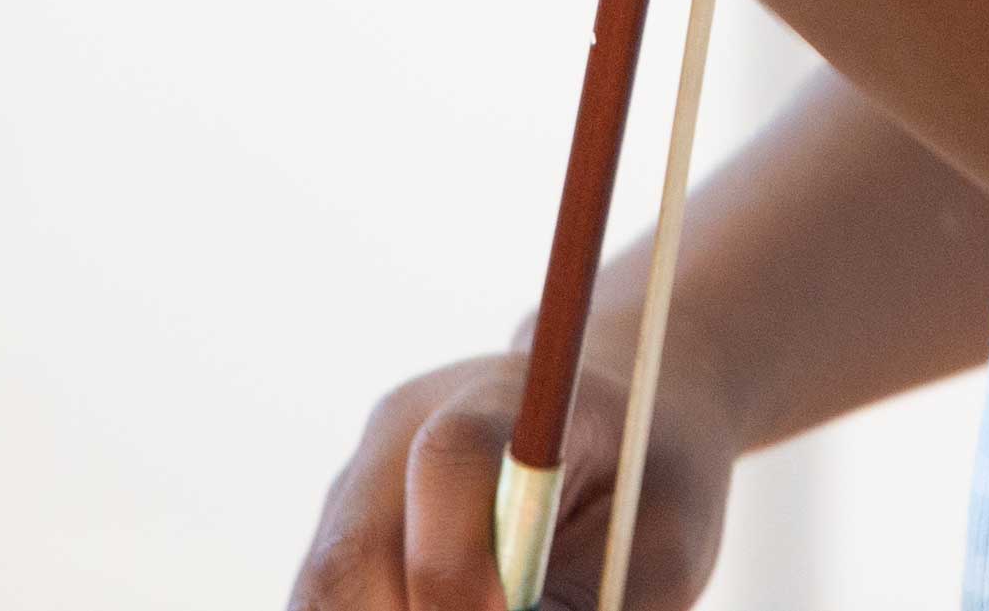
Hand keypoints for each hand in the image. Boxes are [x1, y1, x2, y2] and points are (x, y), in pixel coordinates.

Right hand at [288, 345, 734, 610]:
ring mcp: (357, 482)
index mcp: (497, 397)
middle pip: (350, 556)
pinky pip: (330, 605)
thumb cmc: (652, 480)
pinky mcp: (343, 531)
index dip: (457, 568)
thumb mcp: (663, 545)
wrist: (616, 419)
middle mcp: (400, 432)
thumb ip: (589, 600)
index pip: (447, 462)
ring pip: (325, 594)